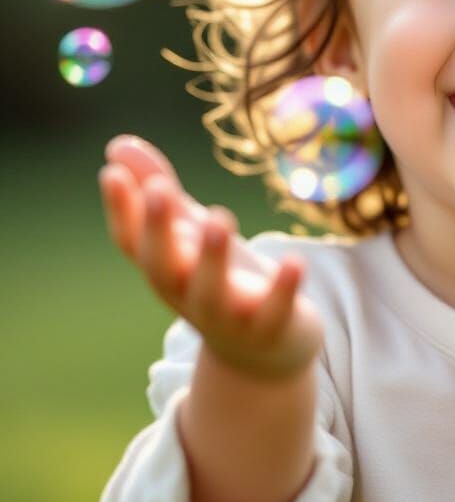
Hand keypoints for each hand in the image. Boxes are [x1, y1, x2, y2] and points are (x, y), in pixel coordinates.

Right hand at [99, 134, 324, 381]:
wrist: (263, 356)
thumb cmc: (218, 280)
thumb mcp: (190, 233)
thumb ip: (158, 190)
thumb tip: (117, 145)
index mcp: (166, 270)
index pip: (132, 243)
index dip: (120, 211)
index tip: (111, 172)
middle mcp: (187, 295)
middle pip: (163, 267)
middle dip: (159, 230)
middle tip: (160, 189)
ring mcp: (228, 316)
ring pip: (212, 292)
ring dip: (213, 256)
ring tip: (220, 216)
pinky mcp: (272, 327)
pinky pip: (275, 310)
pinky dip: (284, 288)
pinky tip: (295, 261)